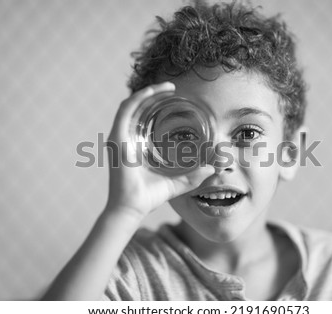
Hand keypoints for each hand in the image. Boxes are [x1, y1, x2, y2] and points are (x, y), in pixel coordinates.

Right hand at [104, 82, 213, 218]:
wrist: (132, 208)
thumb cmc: (150, 197)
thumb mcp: (178, 183)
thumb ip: (195, 176)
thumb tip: (214, 168)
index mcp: (137, 145)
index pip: (143, 118)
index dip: (156, 104)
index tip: (175, 98)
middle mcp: (126, 138)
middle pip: (138, 108)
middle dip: (154, 94)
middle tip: (172, 87)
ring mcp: (120, 137)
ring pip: (132, 105)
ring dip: (148, 92)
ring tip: (167, 86)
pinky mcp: (117, 138)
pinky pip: (126, 111)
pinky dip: (138, 99)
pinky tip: (153, 92)